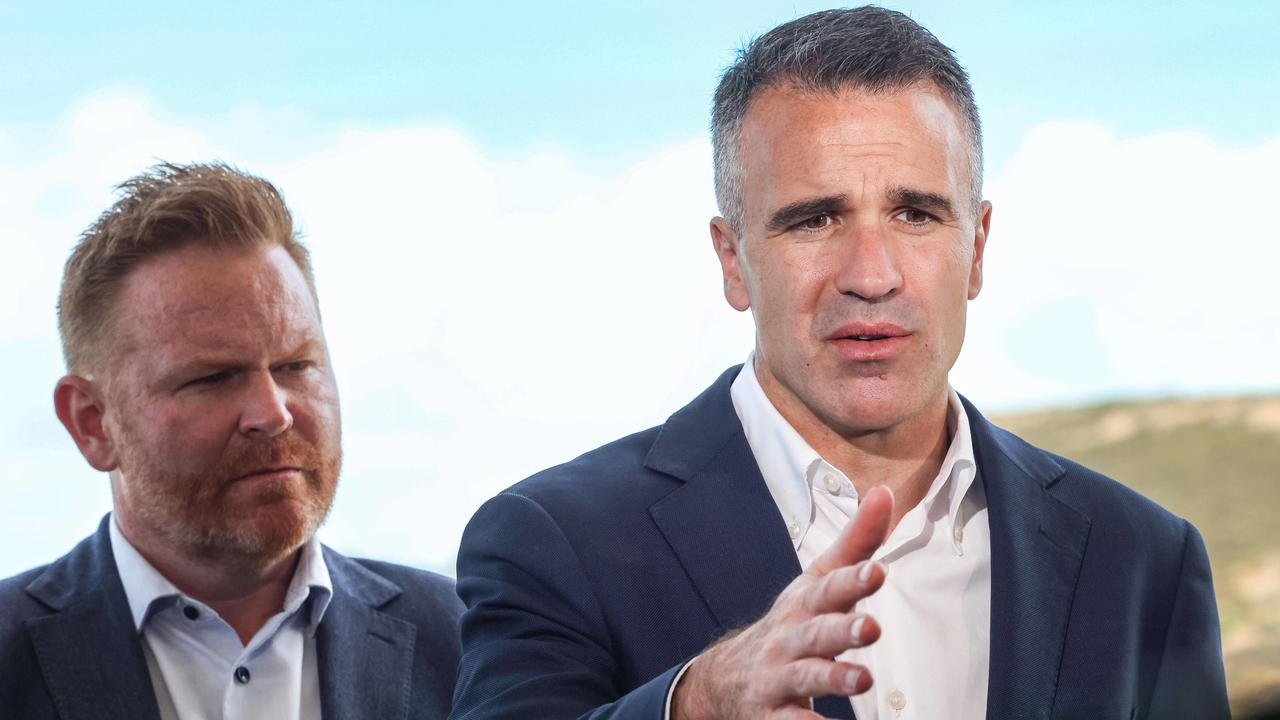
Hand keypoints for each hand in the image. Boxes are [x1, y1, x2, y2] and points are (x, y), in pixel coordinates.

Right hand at [671, 485, 893, 719]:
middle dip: (843, 629)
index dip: (851, 578)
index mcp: (805, 604)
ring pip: (807, 677)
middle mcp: (791, 638)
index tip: (876, 570)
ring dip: (834, 678)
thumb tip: (886, 494)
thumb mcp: (817, 581)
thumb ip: (857, 543)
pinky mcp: (773, 716)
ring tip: (862, 680)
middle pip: (817, 632)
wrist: (726, 678)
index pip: (829, 587)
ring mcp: (780, 677)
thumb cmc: (790, 624)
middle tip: (871, 627)